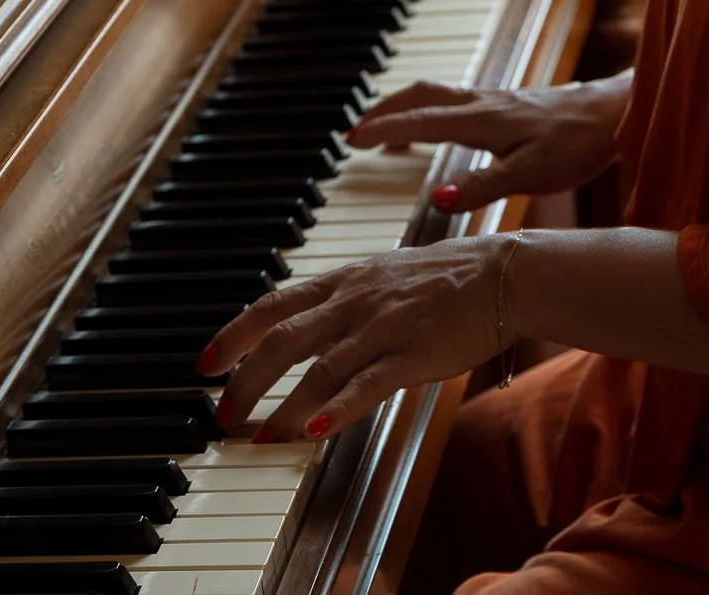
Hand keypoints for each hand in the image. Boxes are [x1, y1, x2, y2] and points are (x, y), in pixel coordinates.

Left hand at [203, 235, 511, 440]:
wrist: (504, 272)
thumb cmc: (447, 278)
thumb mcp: (382, 275)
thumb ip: (342, 299)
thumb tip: (303, 326)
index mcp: (343, 280)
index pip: (271, 305)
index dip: (231, 335)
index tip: (204, 365)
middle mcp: (354, 301)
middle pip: (281, 340)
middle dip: (244, 380)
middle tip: (224, 413)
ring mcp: (382, 327)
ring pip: (317, 367)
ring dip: (282, 405)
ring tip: (261, 436)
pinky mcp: (414, 354)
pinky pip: (366, 384)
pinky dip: (335, 409)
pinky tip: (312, 431)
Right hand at [345, 72, 629, 212]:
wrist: (615, 114)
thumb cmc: (578, 145)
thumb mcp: (530, 174)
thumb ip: (481, 187)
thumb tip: (435, 198)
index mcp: (481, 121)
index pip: (419, 122)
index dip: (383, 129)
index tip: (351, 139)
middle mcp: (482, 104)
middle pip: (420, 96)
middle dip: (385, 111)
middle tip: (356, 132)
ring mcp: (495, 100)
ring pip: (437, 94)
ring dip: (405, 107)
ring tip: (384, 126)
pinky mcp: (508, 104)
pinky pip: (454, 99)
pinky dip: (430, 109)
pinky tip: (436, 125)